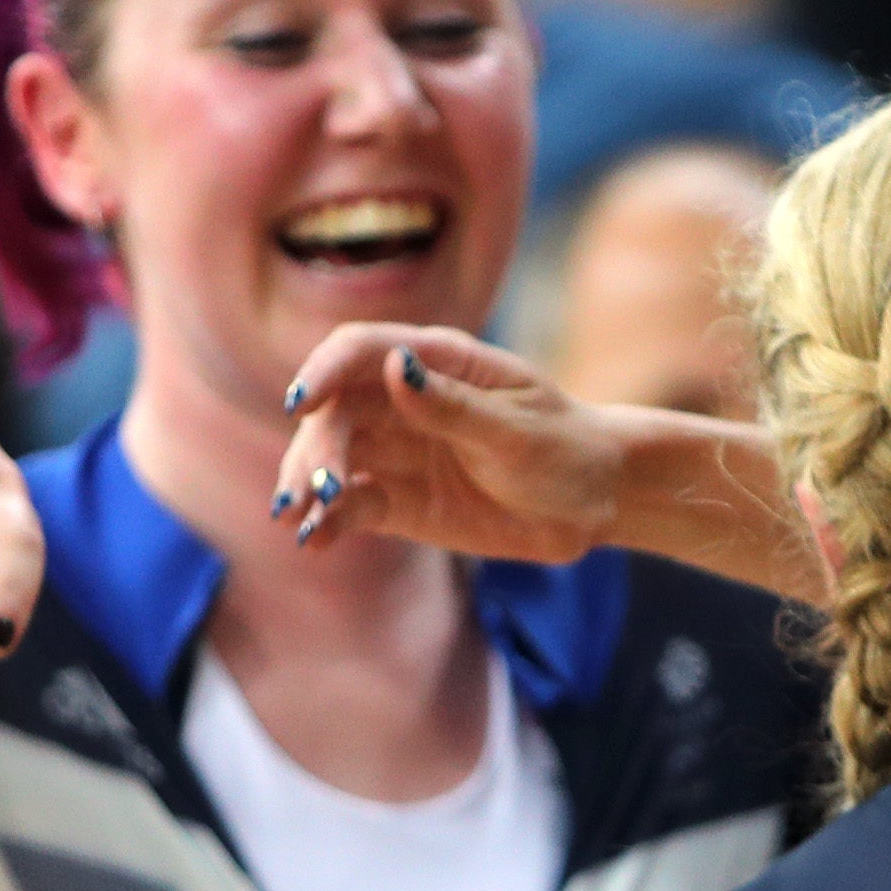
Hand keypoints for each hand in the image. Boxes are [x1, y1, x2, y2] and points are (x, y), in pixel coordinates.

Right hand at [274, 323, 638, 562]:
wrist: (593, 502)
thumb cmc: (565, 449)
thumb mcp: (517, 430)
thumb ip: (454, 406)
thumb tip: (395, 368)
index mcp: (437, 361)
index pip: (360, 351)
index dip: (323, 371)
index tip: (302, 402)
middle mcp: (405, 400)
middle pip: (336, 411)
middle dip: (317, 447)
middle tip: (315, 489)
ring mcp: (398, 450)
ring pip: (333, 458)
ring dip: (308, 484)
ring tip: (298, 517)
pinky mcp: (399, 500)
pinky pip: (352, 506)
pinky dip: (328, 521)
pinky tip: (314, 539)